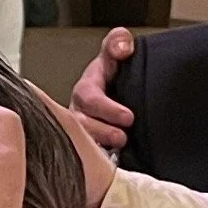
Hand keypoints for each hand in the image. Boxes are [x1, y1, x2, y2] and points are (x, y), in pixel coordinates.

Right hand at [69, 26, 135, 152]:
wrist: (118, 99)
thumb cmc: (115, 76)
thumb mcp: (115, 53)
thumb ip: (118, 42)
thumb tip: (123, 46)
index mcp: (87, 89)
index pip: (89, 97)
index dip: (106, 108)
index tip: (128, 117)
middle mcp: (79, 112)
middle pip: (80, 124)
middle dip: (101, 130)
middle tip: (123, 135)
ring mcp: (79, 132)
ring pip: (79, 142)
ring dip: (100, 145)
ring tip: (121, 145)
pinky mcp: (85, 150)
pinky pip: (83, 159)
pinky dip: (96, 163)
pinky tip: (110, 165)